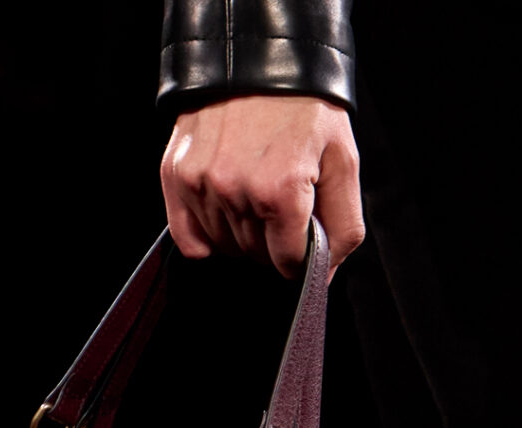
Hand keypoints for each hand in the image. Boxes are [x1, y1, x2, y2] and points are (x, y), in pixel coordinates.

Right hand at [160, 95, 364, 278]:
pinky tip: (223, 212)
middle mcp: (237, 191)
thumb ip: (343, 227)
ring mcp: (203, 185)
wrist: (261, 58)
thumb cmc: (306, 107)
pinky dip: (205, 237)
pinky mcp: (178, 177)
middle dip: (272, 241)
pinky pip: (188, 239)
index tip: (300, 236)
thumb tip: (323, 276)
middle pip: (254, 256)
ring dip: (240, 235)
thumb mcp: (343, 161)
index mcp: (282, 190)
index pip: (287, 262)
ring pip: (224, 247)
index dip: (299, 255)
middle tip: (280, 202)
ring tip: (253, 193)